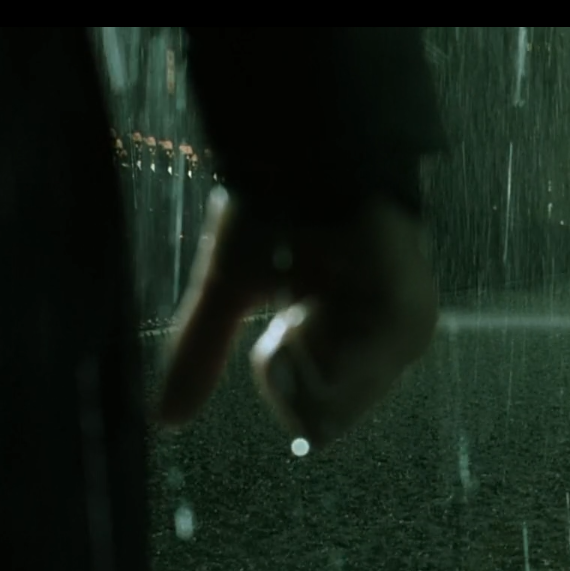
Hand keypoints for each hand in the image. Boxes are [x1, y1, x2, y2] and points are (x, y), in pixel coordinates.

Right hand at [157, 186, 438, 451]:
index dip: (282, 380)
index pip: (321, 418)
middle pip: (327, 415)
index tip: (278, 323)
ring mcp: (404, 328)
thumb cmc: (271, 213)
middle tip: (293, 299)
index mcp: (358, 344)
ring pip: (336, 395)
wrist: (296, 152)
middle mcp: (389, 345)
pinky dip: (314, 333)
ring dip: (299, 345)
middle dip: (287, 365)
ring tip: (308, 285)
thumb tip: (163, 419)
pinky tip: (319, 286)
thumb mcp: (227, 292)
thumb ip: (199, 354)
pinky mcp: (406, 309)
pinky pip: (348, 368)